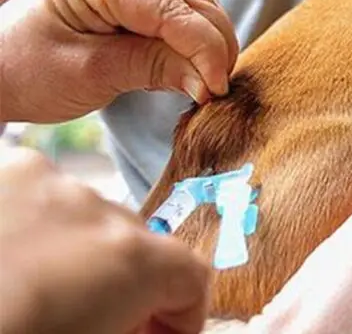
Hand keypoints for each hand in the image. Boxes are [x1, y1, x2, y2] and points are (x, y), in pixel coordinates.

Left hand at [0, 0, 238, 122]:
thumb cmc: (25, 70)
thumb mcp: (87, 74)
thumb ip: (151, 69)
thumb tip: (210, 82)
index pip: (168, 6)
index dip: (202, 46)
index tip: (218, 87)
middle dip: (213, 43)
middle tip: (220, 90)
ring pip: (194, 2)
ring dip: (210, 41)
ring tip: (212, 82)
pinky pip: (182, 11)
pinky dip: (197, 38)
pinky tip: (198, 67)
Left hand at [0, 146, 210, 333]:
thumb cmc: (18, 332)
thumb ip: (142, 325)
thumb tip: (153, 326)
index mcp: (130, 259)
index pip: (194, 278)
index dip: (183, 318)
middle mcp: (100, 209)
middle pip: (140, 245)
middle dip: (127, 283)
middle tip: (101, 321)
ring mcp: (52, 184)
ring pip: (93, 218)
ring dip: (83, 252)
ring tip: (46, 293)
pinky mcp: (15, 173)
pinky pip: (50, 197)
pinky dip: (45, 226)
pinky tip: (19, 259)